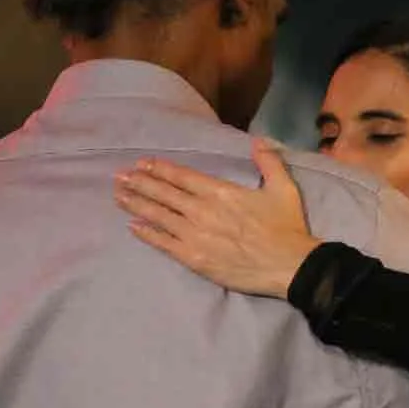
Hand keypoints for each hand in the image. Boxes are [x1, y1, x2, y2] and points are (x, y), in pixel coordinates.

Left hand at [114, 139, 318, 297]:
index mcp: (220, 192)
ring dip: (136, 204)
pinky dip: (147, 234)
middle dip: (140, 183)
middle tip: (119, 176)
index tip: (142, 163)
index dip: (160, 169)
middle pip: (163, 193)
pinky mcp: (194, 259)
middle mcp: (201, 211)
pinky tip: (133, 227)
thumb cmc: (286, 227)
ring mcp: (195, 235)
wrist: (289, 266)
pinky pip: (164, 244)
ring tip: (118, 195)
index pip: (182, 176)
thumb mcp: (283, 188)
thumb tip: (258, 141)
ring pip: (158, 216)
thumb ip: (269, 161)